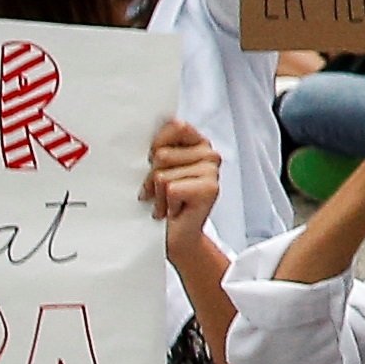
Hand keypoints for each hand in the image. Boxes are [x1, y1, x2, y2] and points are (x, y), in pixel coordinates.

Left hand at [141, 119, 223, 254]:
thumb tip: (156, 129)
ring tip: (167, 203)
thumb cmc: (163, 202)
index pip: (174, 125)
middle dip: (152, 176)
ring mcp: (212, 171)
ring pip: (163, 174)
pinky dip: (165, 204)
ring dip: (158, 194)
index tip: (154, 161)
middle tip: (160, 191)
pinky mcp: (210, 189)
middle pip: (162, 154)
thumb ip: (159, 146)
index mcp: (197, 142)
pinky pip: (171, 189)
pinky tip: (173, 210)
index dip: (157, 145)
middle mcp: (209, 154)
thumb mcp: (156, 168)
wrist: (174, 238)